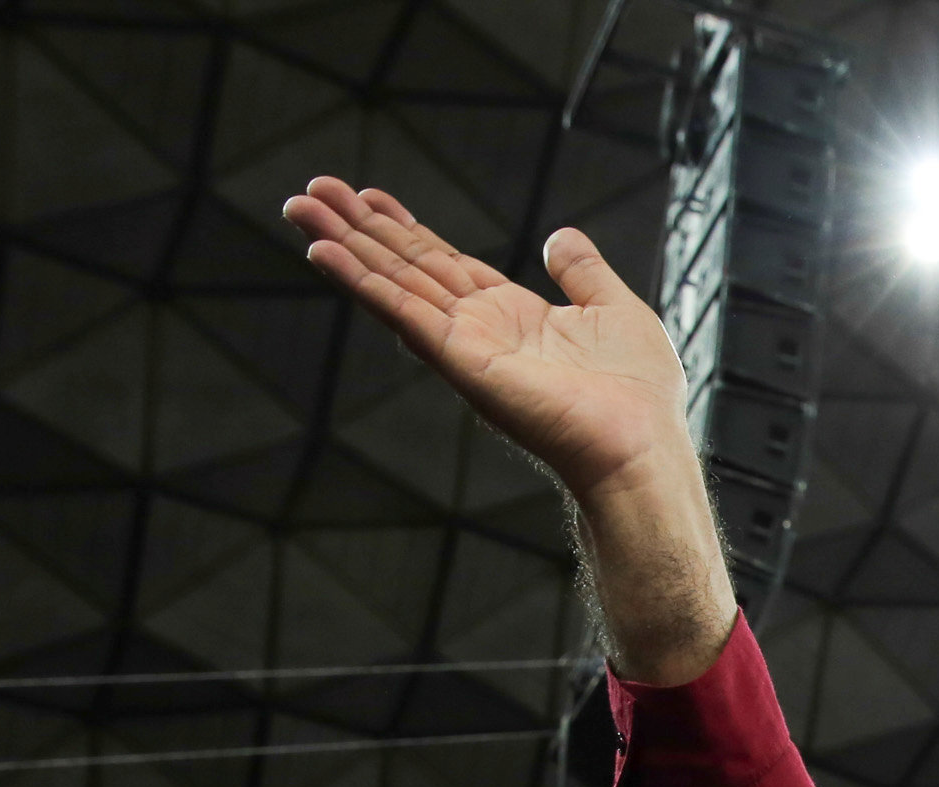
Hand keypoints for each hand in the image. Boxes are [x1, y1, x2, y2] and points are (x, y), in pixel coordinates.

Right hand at [280, 179, 734, 686]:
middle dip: (359, 228)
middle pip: (406, 267)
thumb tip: (562, 236)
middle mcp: (479, 328)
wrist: (639, 444)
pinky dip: (362, 282)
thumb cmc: (638, 394)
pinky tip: (325, 253)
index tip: (368, 196)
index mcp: (511, 314)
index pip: (444, 262)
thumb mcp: (614, 309)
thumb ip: (583, 272)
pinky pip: (402, 312)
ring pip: (392, 283)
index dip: (405, 228)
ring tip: (299, 206)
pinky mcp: (459, 359)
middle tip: (310, 190)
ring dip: (344, 245)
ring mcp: (464, 345)